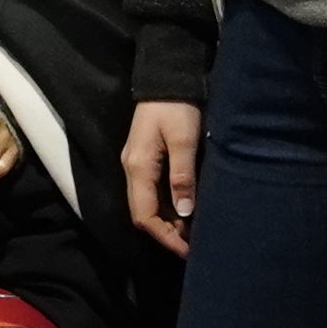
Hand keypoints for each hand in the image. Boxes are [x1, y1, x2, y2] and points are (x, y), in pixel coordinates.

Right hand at [120, 100, 200, 256]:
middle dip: (167, 233)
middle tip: (194, 244)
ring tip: (194, 231)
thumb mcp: (183, 140)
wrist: (168, 77)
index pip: (143, 215)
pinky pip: (154, 192)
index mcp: (138, 167)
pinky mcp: (147, 159)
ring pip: (148, 204)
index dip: (164, 236)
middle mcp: (132, 170)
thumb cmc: (177, 106)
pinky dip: (169, 206)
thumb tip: (185, 213)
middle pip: (143, 213)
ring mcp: (137, 164)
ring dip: (169, 221)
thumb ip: (182, 176)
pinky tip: (187, 209)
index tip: (186, 250)